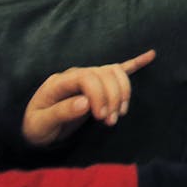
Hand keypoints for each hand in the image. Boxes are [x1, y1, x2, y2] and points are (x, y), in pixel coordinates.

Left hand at [21, 49, 155, 146]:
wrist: (36, 130)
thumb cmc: (36, 127)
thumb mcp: (41, 124)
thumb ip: (61, 112)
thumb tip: (85, 103)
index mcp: (60, 82)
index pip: (87, 77)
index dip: (99, 94)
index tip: (102, 116)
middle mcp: (75, 75)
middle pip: (104, 73)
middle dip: (113, 97)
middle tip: (110, 121)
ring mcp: (88, 77)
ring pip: (114, 72)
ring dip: (123, 91)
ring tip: (120, 113)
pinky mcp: (97, 85)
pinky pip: (118, 70)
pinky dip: (134, 64)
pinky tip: (150, 56)